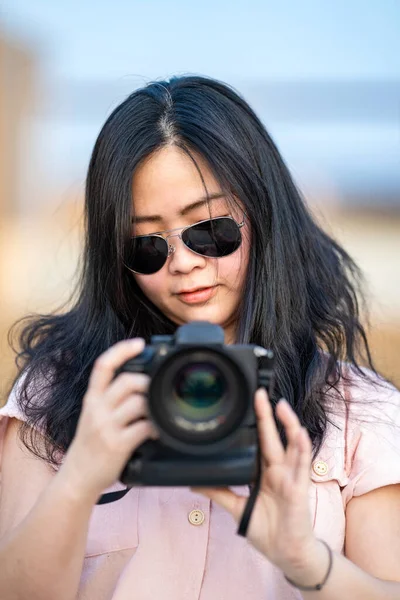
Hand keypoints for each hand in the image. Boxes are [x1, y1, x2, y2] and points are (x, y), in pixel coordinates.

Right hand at [59, 338, 158, 501]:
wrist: (77, 478)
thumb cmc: (90, 446)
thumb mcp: (93, 415)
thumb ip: (110, 399)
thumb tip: (141, 382)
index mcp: (91, 399)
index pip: (104, 365)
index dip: (122, 350)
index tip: (140, 343)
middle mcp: (97, 409)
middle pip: (127, 380)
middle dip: (147, 381)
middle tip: (157, 390)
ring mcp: (106, 427)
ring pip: (139, 402)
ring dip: (154, 405)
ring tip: (158, 413)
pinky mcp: (117, 445)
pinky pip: (145, 427)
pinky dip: (156, 427)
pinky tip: (157, 431)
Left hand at [191, 389, 316, 572]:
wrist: (286, 554)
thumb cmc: (267, 530)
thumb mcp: (237, 507)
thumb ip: (218, 492)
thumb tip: (193, 482)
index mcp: (265, 474)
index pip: (260, 442)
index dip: (257, 424)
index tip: (249, 403)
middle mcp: (279, 471)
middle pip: (274, 438)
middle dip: (268, 415)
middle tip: (261, 393)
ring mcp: (290, 478)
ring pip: (292, 445)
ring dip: (289, 425)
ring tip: (281, 406)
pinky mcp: (299, 490)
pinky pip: (302, 467)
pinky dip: (302, 449)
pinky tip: (299, 434)